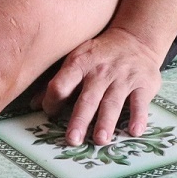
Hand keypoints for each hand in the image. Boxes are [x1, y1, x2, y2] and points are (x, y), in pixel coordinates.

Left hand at [36, 31, 163, 145]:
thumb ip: (57, 83)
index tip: (49, 113)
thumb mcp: (76, 61)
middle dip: (79, 119)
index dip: (52, 99)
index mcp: (79, 64)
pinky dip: (138, 117)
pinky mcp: (143, 84)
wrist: (134, 38)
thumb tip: (33, 105)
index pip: (61, 84)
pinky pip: (140, 102)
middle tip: (72, 139)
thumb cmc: (98, 55)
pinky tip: (134, 131)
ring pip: (112, 102)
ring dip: (106, 122)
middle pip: (87, 98)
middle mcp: (100, 71)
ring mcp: (122, 78)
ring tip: (100, 140)